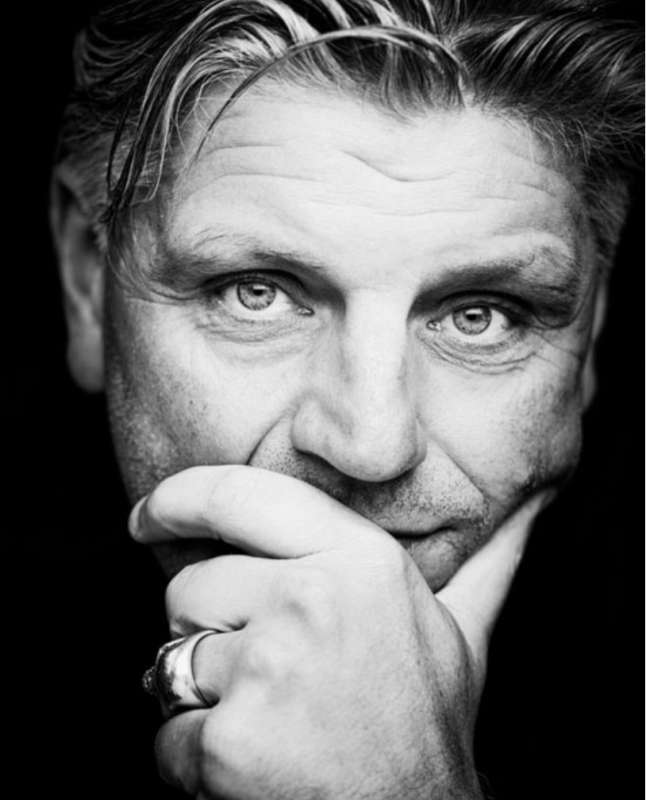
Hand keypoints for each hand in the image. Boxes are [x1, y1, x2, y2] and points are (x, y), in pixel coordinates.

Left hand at [131, 466, 547, 798]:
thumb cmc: (425, 726)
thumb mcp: (464, 632)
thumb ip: (488, 559)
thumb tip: (534, 502)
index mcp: (361, 559)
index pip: (242, 495)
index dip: (180, 498)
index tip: (147, 513)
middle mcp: (314, 599)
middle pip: (192, 584)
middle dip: (208, 628)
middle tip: (266, 671)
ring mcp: (270, 668)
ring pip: (171, 657)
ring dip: (203, 694)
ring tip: (272, 717)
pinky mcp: (231, 740)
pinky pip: (166, 733)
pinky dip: (194, 757)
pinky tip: (257, 764)